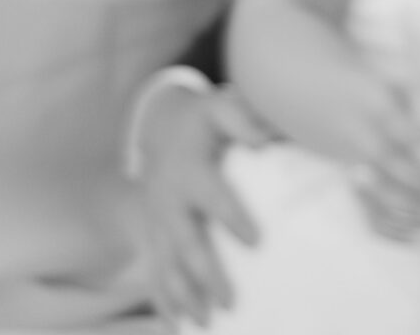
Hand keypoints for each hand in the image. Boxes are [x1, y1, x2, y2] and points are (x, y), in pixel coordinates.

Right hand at [135, 85, 269, 326]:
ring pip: (166, 266)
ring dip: (183, 297)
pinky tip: (178, 327)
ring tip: (205, 323)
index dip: (232, 216)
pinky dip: (163, 302)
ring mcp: (156, 222)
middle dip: (206, 274)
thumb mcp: (221, 107)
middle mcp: (170, 201)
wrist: (160, 128)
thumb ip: (244, 119)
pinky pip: (153, 273)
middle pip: (186, 243)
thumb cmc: (204, 121)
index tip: (256, 241)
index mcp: (191, 169)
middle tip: (229, 302)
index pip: (213, 196)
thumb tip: (268, 138)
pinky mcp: (151, 236)